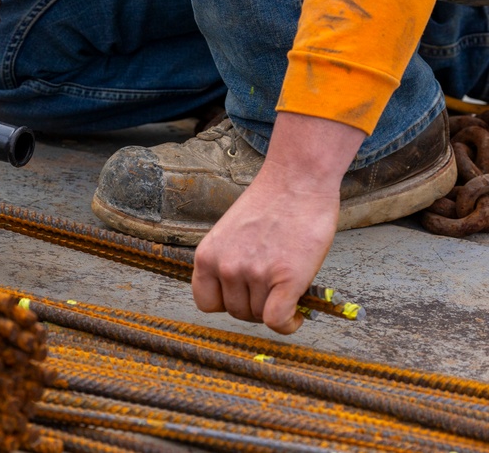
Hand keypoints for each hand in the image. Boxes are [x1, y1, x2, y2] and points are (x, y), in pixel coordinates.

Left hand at [191, 113, 364, 333]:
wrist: (296, 180)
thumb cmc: (269, 203)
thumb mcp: (230, 235)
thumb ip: (228, 263)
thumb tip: (242, 296)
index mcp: (206, 255)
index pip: (205, 302)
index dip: (227, 303)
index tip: (245, 296)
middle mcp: (225, 266)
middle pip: (237, 312)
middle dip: (257, 305)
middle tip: (274, 289)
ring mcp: (254, 273)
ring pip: (260, 316)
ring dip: (277, 309)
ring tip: (288, 289)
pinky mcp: (285, 278)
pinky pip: (278, 320)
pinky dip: (290, 324)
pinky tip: (298, 314)